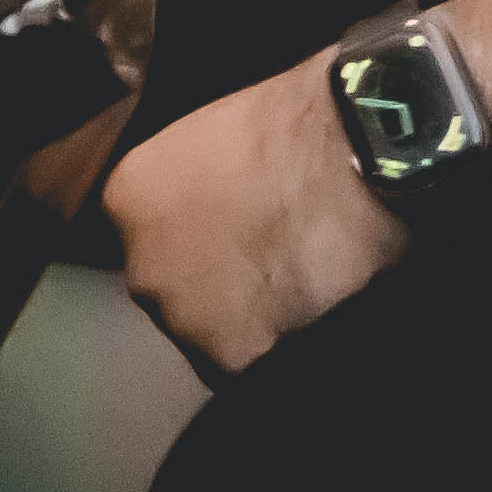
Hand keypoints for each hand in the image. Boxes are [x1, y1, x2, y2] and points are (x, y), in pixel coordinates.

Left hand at [100, 58, 406, 380]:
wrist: (359, 160)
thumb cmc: (303, 121)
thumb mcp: (222, 132)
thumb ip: (206, 179)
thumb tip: (228, 201)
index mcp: (131, 200)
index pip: (156, 240)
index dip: (208, 242)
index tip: (246, 236)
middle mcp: (146, 270)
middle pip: (181, 296)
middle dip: (224, 291)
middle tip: (283, 267)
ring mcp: (191, 325)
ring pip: (219, 341)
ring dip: (257, 328)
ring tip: (314, 293)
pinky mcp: (241, 366)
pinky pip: (263, 371)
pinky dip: (293, 354)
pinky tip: (328, 315)